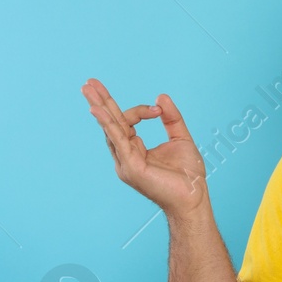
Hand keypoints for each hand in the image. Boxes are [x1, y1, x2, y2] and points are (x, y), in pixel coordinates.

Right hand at [81, 78, 210, 216]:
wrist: (194, 198)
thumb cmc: (188, 175)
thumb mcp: (180, 138)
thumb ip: (171, 118)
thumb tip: (161, 96)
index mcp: (135, 150)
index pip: (128, 122)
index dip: (141, 111)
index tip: (158, 110)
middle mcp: (126, 156)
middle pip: (111, 123)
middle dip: (101, 101)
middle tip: (89, 82)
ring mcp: (125, 163)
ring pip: (111, 129)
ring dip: (100, 107)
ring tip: (88, 89)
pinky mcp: (131, 167)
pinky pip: (117, 140)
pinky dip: (108, 124)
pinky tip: (97, 110)